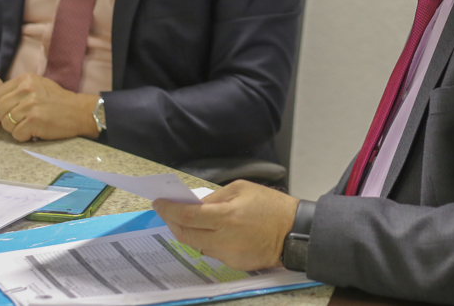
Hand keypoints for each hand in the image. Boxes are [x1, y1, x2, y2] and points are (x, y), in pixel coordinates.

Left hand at [0, 73, 99, 141]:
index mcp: (26, 79)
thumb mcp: (38, 86)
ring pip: (6, 122)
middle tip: (14, 124)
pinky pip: (16, 133)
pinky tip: (33, 132)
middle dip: (3, 119)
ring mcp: (31, 104)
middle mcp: (27, 89)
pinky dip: (23, 136)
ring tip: (27, 127)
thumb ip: (18, 90)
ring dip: (14, 129)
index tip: (1, 115)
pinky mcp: (35, 120)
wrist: (79, 112)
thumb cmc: (57, 101)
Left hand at [153, 180, 297, 270]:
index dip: (169, 210)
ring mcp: (228, 254)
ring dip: (189, 232)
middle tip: (169, 212)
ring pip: (197, 245)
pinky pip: (212, 252)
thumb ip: (216, 196)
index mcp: (226, 216)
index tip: (159, 203)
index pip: (187, 215)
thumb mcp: (243, 189)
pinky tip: (212, 232)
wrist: (294, 232)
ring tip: (190, 221)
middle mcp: (224, 238)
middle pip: (186, 234)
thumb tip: (196, 204)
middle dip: (173, 223)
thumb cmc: (271, 206)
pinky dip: (206, 241)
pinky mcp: (234, 264)